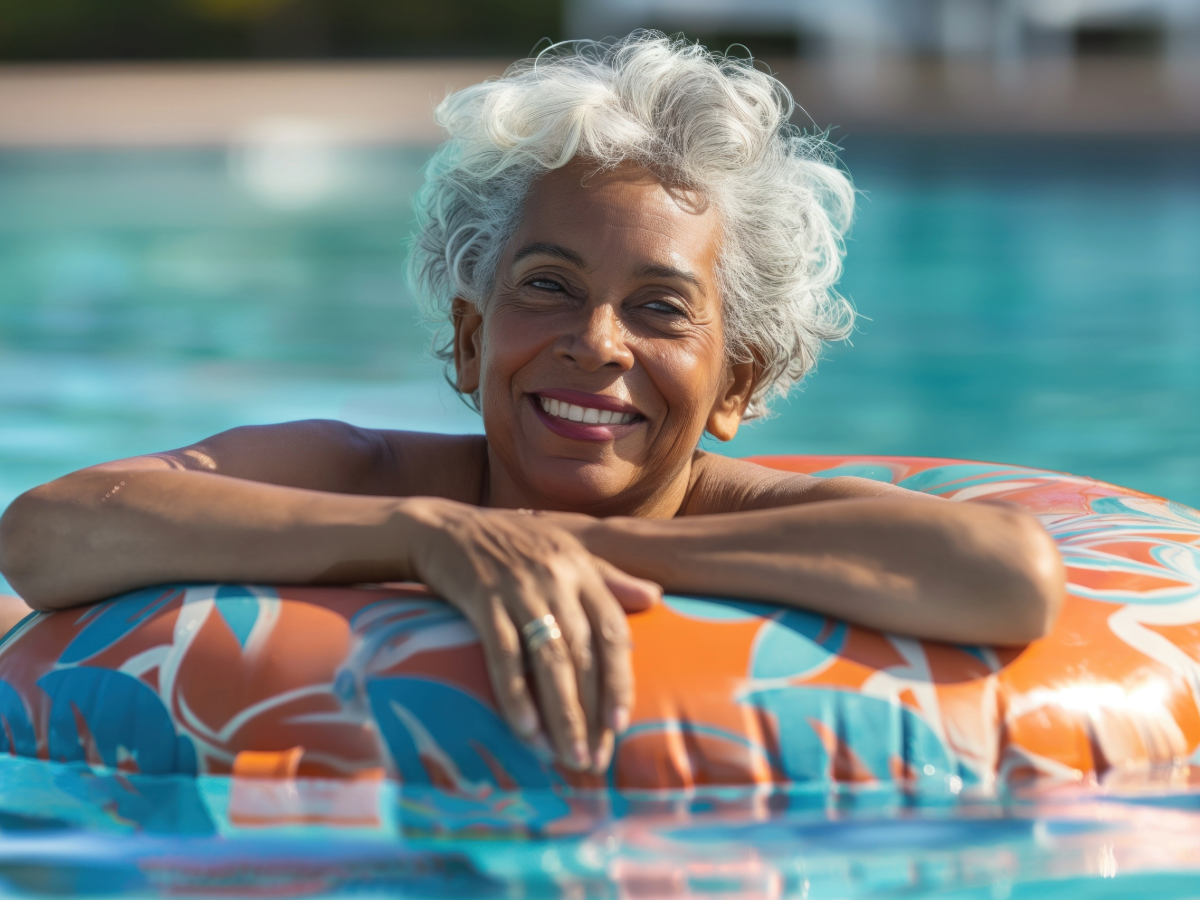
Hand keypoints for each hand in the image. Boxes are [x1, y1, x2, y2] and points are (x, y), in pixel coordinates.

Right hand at [401, 498, 660, 771]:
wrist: (446, 527)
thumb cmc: (512, 544)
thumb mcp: (566, 552)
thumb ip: (609, 578)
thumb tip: (656, 597)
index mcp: (583, 570)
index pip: (612, 632)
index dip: (619, 679)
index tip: (621, 723)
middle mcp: (557, 580)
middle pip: (583, 655)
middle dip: (591, 712)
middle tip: (595, 759)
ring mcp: (519, 590)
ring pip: (549, 661)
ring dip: (561, 715)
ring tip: (568, 756)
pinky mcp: (482, 600)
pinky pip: (504, 656)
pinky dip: (515, 696)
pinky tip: (526, 730)